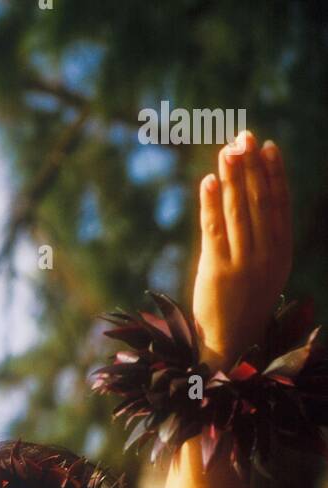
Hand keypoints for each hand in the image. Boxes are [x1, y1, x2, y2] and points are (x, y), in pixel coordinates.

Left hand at [191, 130, 292, 372]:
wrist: (230, 347)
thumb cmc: (244, 305)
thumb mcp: (264, 271)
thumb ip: (263, 239)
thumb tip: (253, 196)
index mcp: (282, 254)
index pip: (279, 205)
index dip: (273, 174)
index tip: (267, 147)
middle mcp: (266, 257)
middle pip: (259, 203)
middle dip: (250, 167)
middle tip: (243, 137)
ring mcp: (242, 265)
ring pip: (238, 212)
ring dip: (232, 177)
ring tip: (227, 151)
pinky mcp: (217, 272)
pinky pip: (214, 230)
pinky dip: (211, 203)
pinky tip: (209, 180)